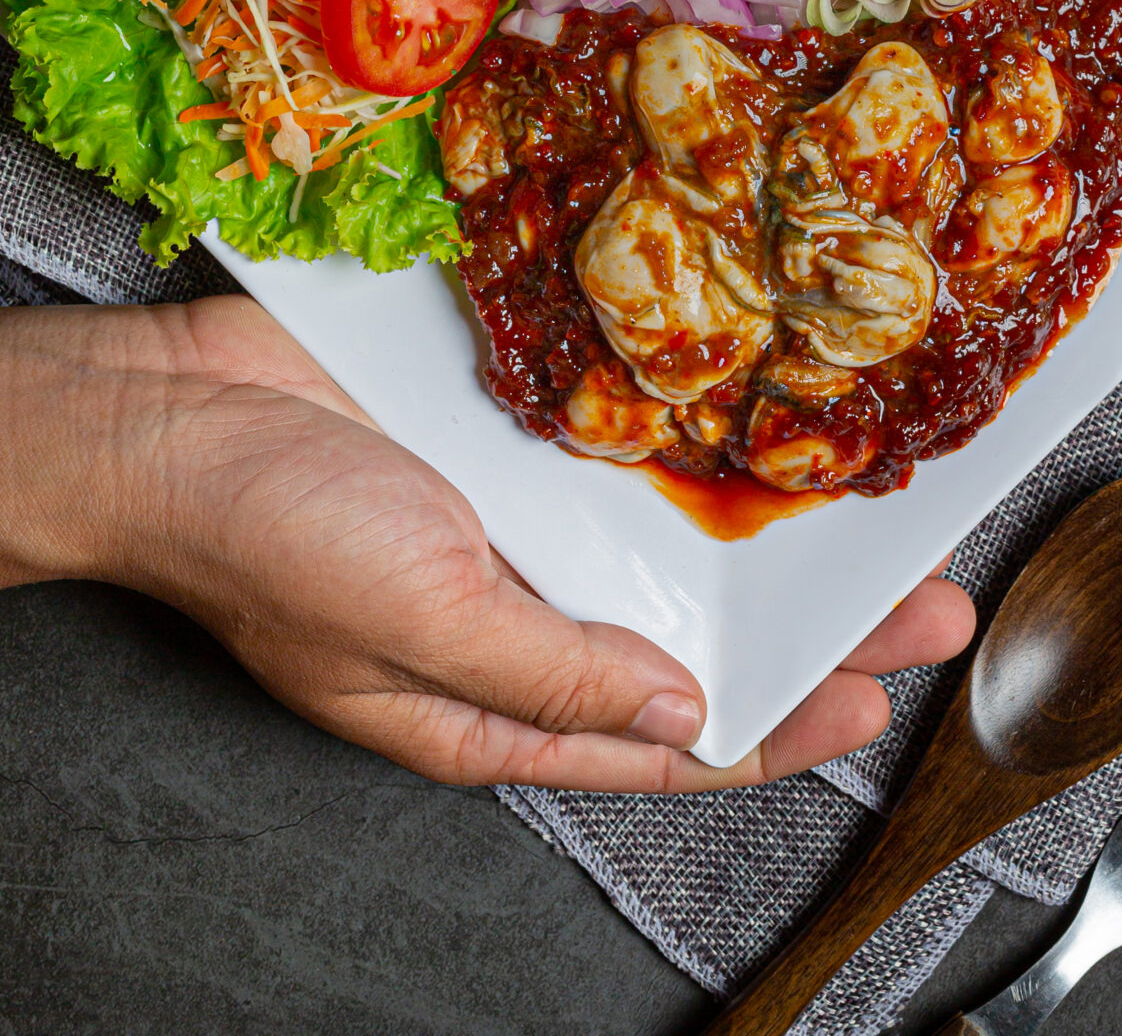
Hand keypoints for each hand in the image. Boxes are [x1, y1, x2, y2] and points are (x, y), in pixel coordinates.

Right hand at [0, 296, 974, 790]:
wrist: (167, 407)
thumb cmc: (266, 535)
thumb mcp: (418, 627)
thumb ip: (553, 678)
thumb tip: (687, 718)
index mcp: (496, 701)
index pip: (670, 739)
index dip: (783, 723)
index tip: (879, 696)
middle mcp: (525, 614)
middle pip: (696, 632)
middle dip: (815, 623)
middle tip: (930, 594)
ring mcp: (520, 517)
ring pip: (675, 540)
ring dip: (771, 529)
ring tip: (879, 508)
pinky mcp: (508, 431)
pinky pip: (622, 443)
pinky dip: (698, 440)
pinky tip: (765, 418)